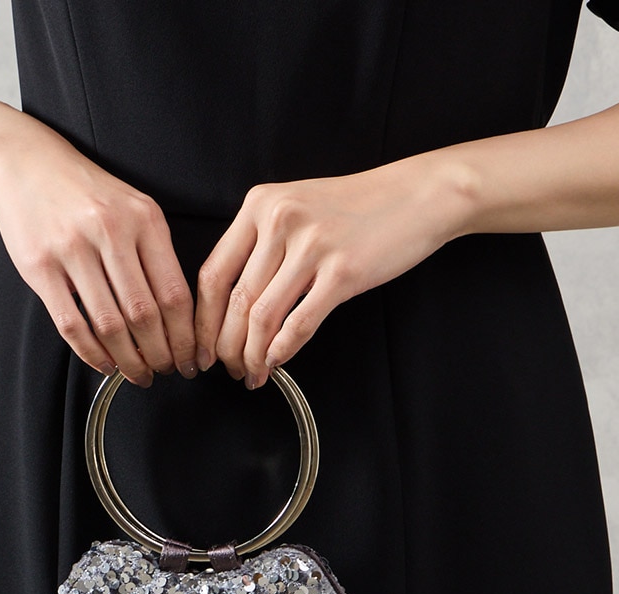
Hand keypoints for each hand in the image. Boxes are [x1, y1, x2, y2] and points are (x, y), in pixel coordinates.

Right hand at [0, 115, 197, 385]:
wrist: (27, 163)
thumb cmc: (88, 194)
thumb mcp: (135, 208)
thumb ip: (157, 255)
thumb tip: (180, 320)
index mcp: (144, 219)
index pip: (174, 293)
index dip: (185, 337)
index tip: (189, 359)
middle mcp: (110, 231)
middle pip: (145, 314)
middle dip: (160, 354)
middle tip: (166, 372)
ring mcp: (72, 249)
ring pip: (109, 324)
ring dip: (128, 360)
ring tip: (139, 374)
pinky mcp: (40, 266)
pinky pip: (72, 323)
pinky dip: (91, 352)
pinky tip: (104, 363)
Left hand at [194, 154, 472, 387]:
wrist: (417, 196)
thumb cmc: (358, 207)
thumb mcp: (297, 208)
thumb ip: (261, 244)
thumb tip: (231, 303)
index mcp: (259, 205)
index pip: (213, 273)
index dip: (203, 321)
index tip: (201, 347)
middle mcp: (279, 221)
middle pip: (234, 301)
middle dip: (226, 347)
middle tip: (228, 369)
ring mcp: (311, 246)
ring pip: (262, 316)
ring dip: (252, 355)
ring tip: (252, 372)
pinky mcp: (341, 272)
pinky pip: (299, 323)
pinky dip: (282, 350)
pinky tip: (277, 363)